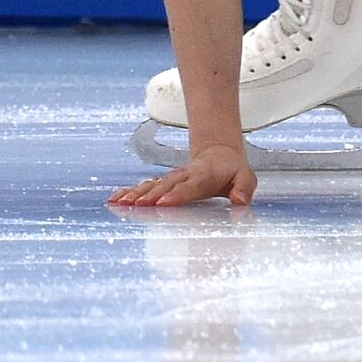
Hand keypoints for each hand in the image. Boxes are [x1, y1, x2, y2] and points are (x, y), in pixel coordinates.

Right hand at [106, 144, 256, 206]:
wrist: (219, 154)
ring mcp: (171, 178)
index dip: (177, 194)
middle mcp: (184, 175)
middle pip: (165, 185)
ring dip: (135, 195)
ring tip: (119, 204)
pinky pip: (144, 187)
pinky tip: (114, 200)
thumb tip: (240, 202)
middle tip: (136, 206)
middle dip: (150, 196)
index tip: (163, 202)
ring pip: (151, 185)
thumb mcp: (246, 177)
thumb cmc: (231, 172)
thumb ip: (244, 189)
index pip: (190, 185)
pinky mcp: (162, 183)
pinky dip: (128, 192)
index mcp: (204, 175)